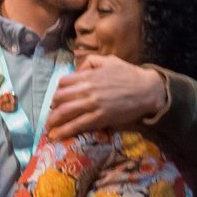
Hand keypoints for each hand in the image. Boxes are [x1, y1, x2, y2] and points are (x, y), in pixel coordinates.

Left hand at [47, 54, 166, 140]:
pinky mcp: (100, 118)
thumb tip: (79, 69)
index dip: (58, 91)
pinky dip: (65, 131)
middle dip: (53, 108)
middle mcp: (87, 89)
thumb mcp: (109, 60)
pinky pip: (78, 125)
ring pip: (65, 112)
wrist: (147, 90)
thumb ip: (91, 62)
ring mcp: (93, 104)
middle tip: (52, 114)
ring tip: (49, 128)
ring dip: (53, 121)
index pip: (63, 82)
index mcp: (89, 75)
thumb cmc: (130, 75)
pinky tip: (57, 135)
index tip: (58, 98)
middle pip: (60, 98)